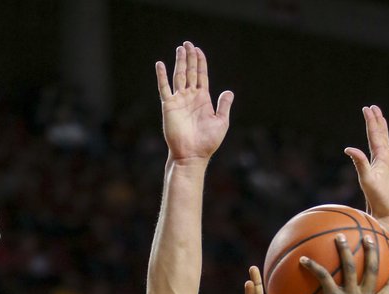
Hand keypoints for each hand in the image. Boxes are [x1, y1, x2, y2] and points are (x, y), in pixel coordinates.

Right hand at [156, 42, 232, 162]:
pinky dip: (161, 76)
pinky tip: (160, 64)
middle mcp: (190, 97)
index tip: (198, 50)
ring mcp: (179, 100)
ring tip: (180, 48)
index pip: (201, 76)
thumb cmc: (207, 142)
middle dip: (190, 57)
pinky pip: (164, 88)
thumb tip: (229, 91)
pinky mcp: (169, 106)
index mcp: (203, 99)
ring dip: (179, 62)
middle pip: (190, 72)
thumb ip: (224, 106)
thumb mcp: (221, 122)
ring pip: (179, 76)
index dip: (200, 62)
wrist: (192, 155)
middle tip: (188, 44)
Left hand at [345, 105, 388, 237]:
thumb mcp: (367, 179)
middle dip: (376, 122)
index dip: (371, 122)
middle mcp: (382, 160)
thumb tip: (348, 149)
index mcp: (376, 159)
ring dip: (384, 132)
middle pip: (379, 137)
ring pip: (386, 144)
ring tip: (381, 120)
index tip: (368, 108)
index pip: (373, 136)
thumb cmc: (376, 199)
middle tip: (373, 107)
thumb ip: (360, 163)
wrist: (385, 214)